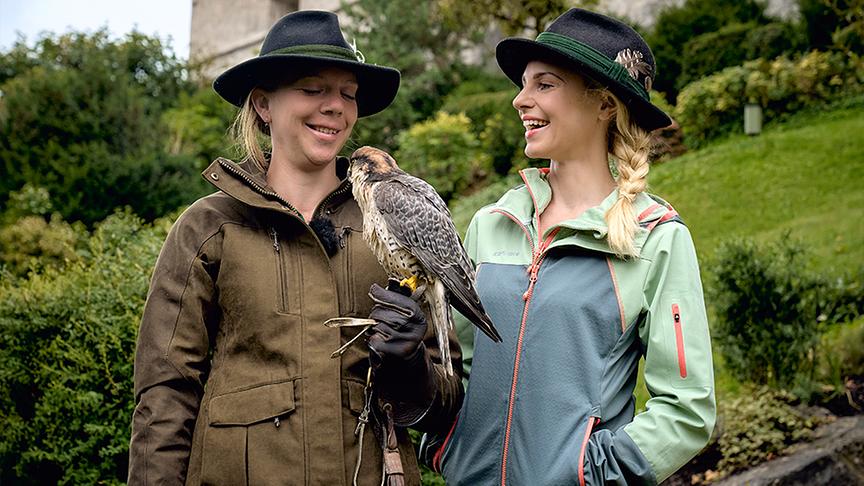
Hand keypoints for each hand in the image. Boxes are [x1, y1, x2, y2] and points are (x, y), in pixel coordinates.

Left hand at [365, 280, 436, 423]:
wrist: (407, 362)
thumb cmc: (402, 333)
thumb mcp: (405, 316)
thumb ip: (395, 301)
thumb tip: (376, 287)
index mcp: (419, 317)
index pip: (397, 300)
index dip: (383, 294)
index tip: (374, 290)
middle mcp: (415, 329)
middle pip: (383, 312)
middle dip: (376, 313)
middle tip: (379, 318)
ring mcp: (405, 342)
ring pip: (377, 325)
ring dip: (373, 327)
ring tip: (380, 331)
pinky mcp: (394, 354)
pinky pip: (374, 339)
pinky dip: (372, 339)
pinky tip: (378, 341)